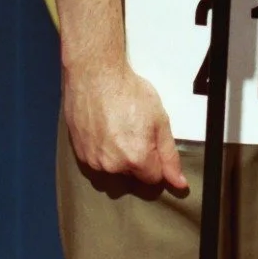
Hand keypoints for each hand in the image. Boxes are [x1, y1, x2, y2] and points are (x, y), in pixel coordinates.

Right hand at [62, 59, 187, 189]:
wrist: (95, 76)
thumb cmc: (128, 92)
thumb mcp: (160, 120)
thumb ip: (169, 155)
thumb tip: (179, 183)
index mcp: (136, 159)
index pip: (153, 178)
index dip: (156, 160)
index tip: (151, 142)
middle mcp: (113, 166)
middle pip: (131, 175)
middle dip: (135, 160)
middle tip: (133, 131)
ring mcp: (93, 161)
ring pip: (112, 170)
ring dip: (116, 157)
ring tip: (116, 130)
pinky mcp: (79, 153)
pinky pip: (95, 162)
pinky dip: (100, 151)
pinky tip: (102, 130)